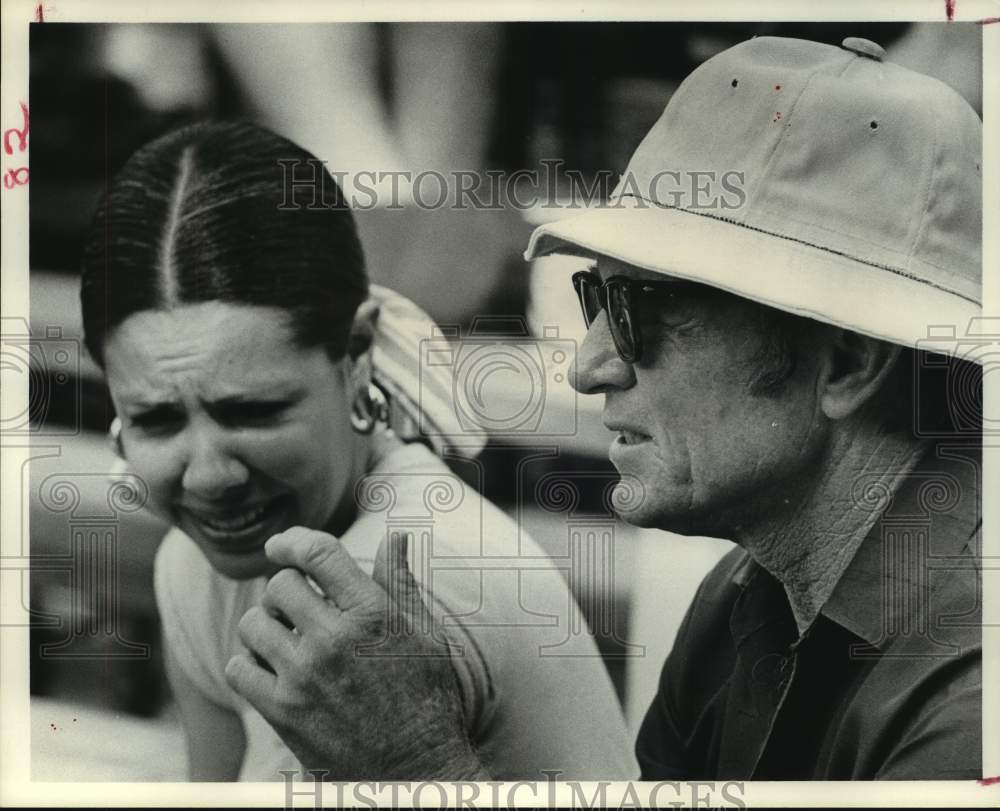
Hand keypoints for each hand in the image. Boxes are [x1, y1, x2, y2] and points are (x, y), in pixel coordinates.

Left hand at [224, 527, 487, 779]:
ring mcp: (305, 676)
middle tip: (299, 607)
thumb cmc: (428, 696)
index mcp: (373, 613)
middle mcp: (336, 639)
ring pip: (254, 623)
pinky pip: (240, 668)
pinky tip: (273, 669)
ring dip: (266, 625)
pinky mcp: (283, 712)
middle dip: (287, 590)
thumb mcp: (425, 633)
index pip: (318, 553)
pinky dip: (249, 664)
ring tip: (286, 638)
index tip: (281, 544)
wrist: (416, 769)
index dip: (293, 540)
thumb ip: (401, 582)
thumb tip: (396, 535)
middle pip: (279, 585)